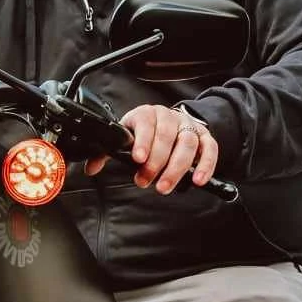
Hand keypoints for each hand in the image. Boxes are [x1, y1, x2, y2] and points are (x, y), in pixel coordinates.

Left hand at [84, 103, 219, 190]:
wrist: (169, 123)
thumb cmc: (144, 135)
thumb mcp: (125, 139)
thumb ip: (107, 153)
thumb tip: (91, 168)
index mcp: (147, 114)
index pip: (146, 123)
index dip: (143, 141)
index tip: (138, 159)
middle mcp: (169, 117)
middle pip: (167, 136)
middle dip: (156, 162)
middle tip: (146, 181)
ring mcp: (188, 126)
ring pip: (188, 143)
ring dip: (177, 168)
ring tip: (164, 186)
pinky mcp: (204, 137)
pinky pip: (210, 148)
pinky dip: (206, 164)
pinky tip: (197, 180)